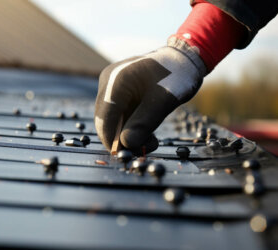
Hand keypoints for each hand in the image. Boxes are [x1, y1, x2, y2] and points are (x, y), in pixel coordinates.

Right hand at [94, 38, 206, 153]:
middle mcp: (108, 82)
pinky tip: (148, 133)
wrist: (183, 59)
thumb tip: (126, 144)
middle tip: (144, 150)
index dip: (111, 139)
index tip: (126, 154)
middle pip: (105, 120)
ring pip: (112, 120)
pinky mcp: (119, 93)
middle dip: (121, 139)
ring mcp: (112, 87)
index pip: (104, 117)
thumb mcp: (163, 100)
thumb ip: (144, 122)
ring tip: (152, 141)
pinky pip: (120, 116)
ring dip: (128, 135)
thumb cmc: (176, 75)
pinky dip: (131, 128)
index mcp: (116, 80)